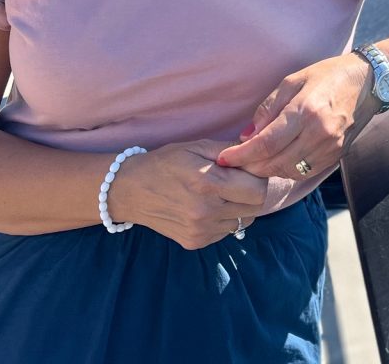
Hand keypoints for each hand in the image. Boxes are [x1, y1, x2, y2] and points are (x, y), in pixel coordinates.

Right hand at [107, 139, 267, 250]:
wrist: (129, 190)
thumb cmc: (165, 163)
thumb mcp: (196, 147)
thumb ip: (230, 151)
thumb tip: (257, 150)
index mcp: (208, 183)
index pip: (259, 190)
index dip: (258, 178)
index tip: (247, 171)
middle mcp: (206, 211)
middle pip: (255, 207)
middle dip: (252, 193)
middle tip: (236, 182)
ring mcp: (201, 231)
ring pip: (243, 221)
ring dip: (239, 208)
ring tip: (219, 194)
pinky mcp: (195, 242)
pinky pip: (225, 232)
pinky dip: (224, 220)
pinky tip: (207, 207)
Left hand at [217, 54, 375, 183]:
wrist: (367, 82)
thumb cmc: (327, 76)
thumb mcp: (292, 81)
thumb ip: (268, 109)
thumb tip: (247, 135)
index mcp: (305, 111)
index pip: (266, 143)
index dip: (241, 155)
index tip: (224, 158)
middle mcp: (319, 133)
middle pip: (275, 163)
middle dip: (250, 167)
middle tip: (235, 163)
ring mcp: (331, 147)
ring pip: (289, 172)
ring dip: (268, 171)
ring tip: (253, 163)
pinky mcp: (338, 155)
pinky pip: (305, 172)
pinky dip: (287, 171)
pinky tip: (277, 162)